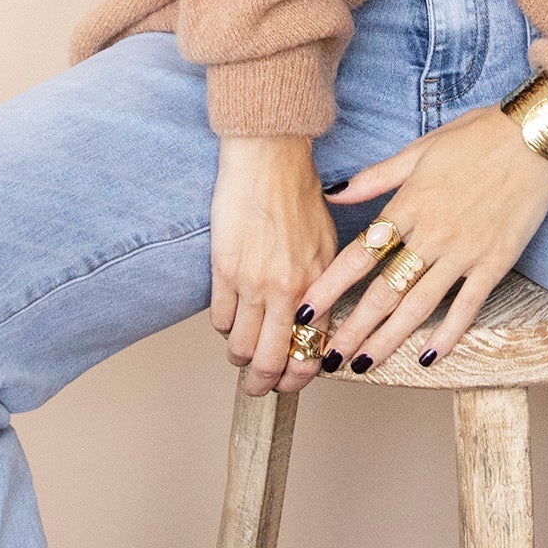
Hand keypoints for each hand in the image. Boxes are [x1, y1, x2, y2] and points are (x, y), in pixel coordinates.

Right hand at [210, 136, 341, 398]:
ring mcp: (252, 282)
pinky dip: (223, 326)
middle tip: (258, 387)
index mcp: (318, 284)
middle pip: (269, 360)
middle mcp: (287, 290)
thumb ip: (321, 285)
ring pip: (239, 346)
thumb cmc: (300, 196)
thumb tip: (315, 322)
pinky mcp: (223, 270)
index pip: (310, 350)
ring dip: (239, 357)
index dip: (299, 377)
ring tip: (240, 353)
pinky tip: (229, 318)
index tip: (291, 382)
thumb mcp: (327, 243)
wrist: (269, 159)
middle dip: (263, 383)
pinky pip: (219, 318)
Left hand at [296, 102, 547, 373]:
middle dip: (353, 328)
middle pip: (384, 291)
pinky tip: (429, 356)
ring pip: (420, 305)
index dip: (330, 286)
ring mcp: (465, 252)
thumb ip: (374, 177)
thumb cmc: (475, 137)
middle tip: (328, 357)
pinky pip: (468, 305)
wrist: (534, 136)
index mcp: (409, 206)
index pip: (359, 254)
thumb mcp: (419, 150)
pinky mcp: (495, 262)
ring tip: (366, 364)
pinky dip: (449, 333)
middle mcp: (433, 235)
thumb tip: (332, 192)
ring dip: (390, 338)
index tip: (306, 310)